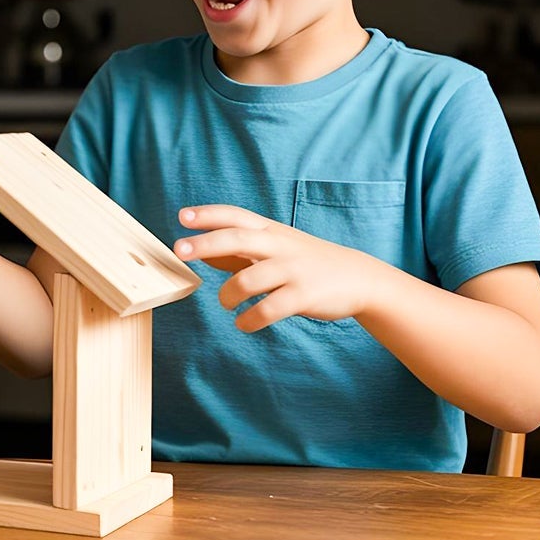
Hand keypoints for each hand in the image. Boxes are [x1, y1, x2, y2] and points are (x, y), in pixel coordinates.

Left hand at [173, 204, 384, 331]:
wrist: (360, 278)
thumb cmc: (306, 262)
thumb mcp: (275, 248)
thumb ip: (239, 251)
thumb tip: (200, 251)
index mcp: (270, 231)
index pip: (235, 216)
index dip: (208, 215)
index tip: (182, 216)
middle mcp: (280, 246)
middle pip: (237, 238)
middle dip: (206, 243)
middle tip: (179, 250)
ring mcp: (293, 270)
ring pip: (248, 280)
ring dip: (228, 294)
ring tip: (226, 304)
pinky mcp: (304, 296)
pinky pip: (268, 309)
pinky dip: (249, 320)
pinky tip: (243, 324)